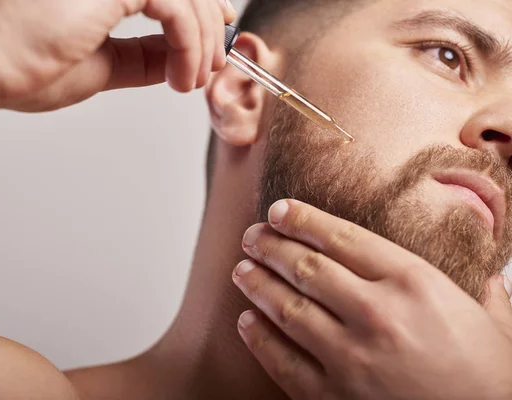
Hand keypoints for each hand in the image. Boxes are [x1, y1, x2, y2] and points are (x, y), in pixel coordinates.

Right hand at [0, 0, 234, 111]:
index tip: (215, 41)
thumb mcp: (104, 63)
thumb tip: (175, 58)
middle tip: (209, 69)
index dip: (202, 9)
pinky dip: (189, 44)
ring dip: (201, 44)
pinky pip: (177, 8)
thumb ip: (142, 56)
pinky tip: (181, 75)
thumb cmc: (28, 66)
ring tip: (190, 81)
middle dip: (209, 30)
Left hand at [233, 199, 511, 399]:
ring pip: (286, 308)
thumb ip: (476, 286)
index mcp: (413, 284)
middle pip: (306, 268)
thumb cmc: (489, 380)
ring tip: (242, 270)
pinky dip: (258, 338)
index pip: (342, 238)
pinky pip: (282, 361)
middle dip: (270, 246)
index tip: (280, 211)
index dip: (303, 220)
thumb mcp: (494, 321)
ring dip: (256, 284)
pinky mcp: (332, 399)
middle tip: (252, 237)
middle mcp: (376, 315)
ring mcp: (350, 359)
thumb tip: (478, 267)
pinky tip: (247, 321)